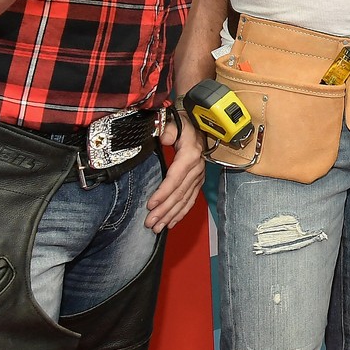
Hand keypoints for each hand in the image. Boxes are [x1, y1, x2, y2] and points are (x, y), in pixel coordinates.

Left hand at [145, 111, 205, 230]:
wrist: (198, 125)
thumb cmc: (184, 125)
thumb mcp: (175, 122)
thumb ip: (169, 129)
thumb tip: (165, 138)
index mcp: (190, 155)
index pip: (175, 178)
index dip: (163, 193)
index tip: (150, 205)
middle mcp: (197, 168)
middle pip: (180, 193)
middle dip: (164, 210)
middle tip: (150, 223)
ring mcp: (198, 176)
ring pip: (185, 199)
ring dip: (171, 215)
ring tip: (158, 227)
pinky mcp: (198, 180)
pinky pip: (191, 199)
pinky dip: (182, 212)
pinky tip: (172, 222)